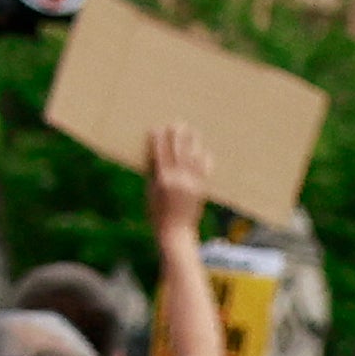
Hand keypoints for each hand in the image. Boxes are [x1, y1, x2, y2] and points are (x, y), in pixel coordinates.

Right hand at [144, 121, 212, 242]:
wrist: (176, 232)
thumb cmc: (157, 214)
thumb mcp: (149, 192)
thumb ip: (153, 174)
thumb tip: (155, 157)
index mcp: (163, 180)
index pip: (160, 154)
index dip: (158, 140)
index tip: (156, 128)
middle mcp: (179, 179)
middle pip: (179, 152)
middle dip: (178, 136)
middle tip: (177, 123)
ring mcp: (192, 183)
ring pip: (194, 157)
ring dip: (193, 143)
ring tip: (192, 131)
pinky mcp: (201, 189)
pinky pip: (205, 169)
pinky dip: (204, 158)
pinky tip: (203, 151)